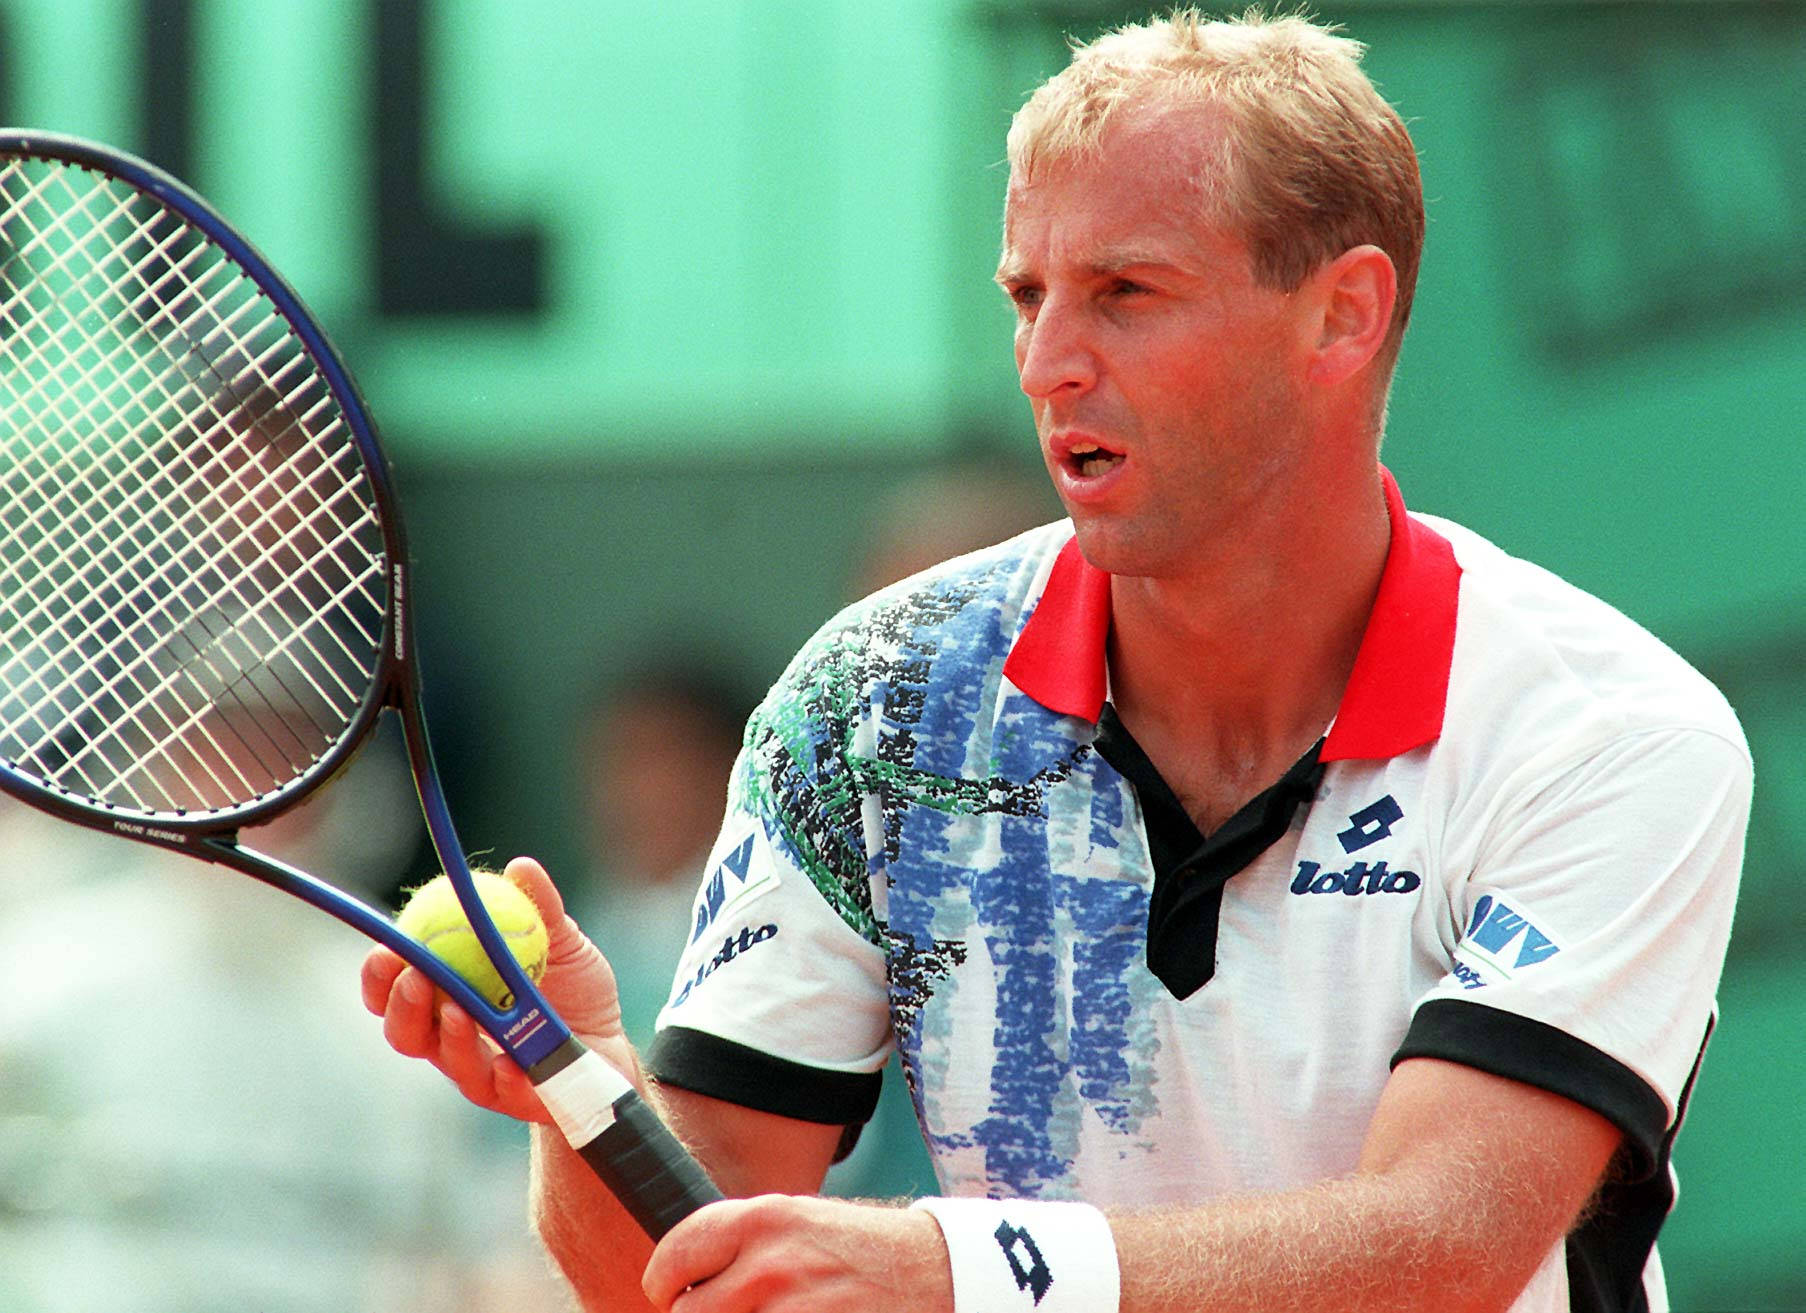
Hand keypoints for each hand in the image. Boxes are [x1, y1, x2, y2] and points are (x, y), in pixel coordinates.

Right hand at [360, 855, 636, 1122]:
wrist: (612, 1045)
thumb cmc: (575, 992)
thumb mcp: (564, 943)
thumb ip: (542, 908)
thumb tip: (521, 866)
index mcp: (451, 997)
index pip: (398, 990)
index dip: (380, 975)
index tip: (384, 948)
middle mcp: (453, 1038)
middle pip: (404, 1030)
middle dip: (398, 1005)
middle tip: (412, 976)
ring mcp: (480, 1072)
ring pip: (446, 1060)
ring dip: (446, 1034)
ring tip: (457, 1008)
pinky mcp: (513, 1098)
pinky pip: (499, 1088)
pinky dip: (500, 1071)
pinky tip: (508, 1059)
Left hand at [641, 1195, 952, 1312]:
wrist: (935, 1274)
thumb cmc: (864, 1251)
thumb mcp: (799, 1224)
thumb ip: (742, 1245)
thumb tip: (684, 1283)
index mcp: (763, 1218)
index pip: (674, 1255)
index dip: (666, 1283)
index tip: (672, 1294)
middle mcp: (770, 1264)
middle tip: (731, 1311)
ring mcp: (790, 1312)